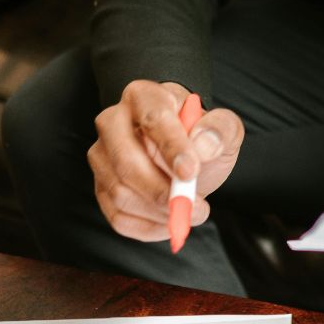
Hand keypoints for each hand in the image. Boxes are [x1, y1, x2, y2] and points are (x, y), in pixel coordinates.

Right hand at [88, 80, 244, 241]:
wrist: (185, 153)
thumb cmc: (200, 136)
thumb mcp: (223, 127)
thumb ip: (220, 129)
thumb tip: (203, 145)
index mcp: (143, 96)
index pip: (153, 119)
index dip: (172, 147)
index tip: (191, 171)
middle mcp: (112, 122)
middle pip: (126, 161)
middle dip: (161, 191)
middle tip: (195, 207)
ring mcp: (101, 156)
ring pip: (120, 193)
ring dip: (158, 212)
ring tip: (190, 211)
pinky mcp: (101, 187)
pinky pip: (117, 217)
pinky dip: (148, 228)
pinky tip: (170, 222)